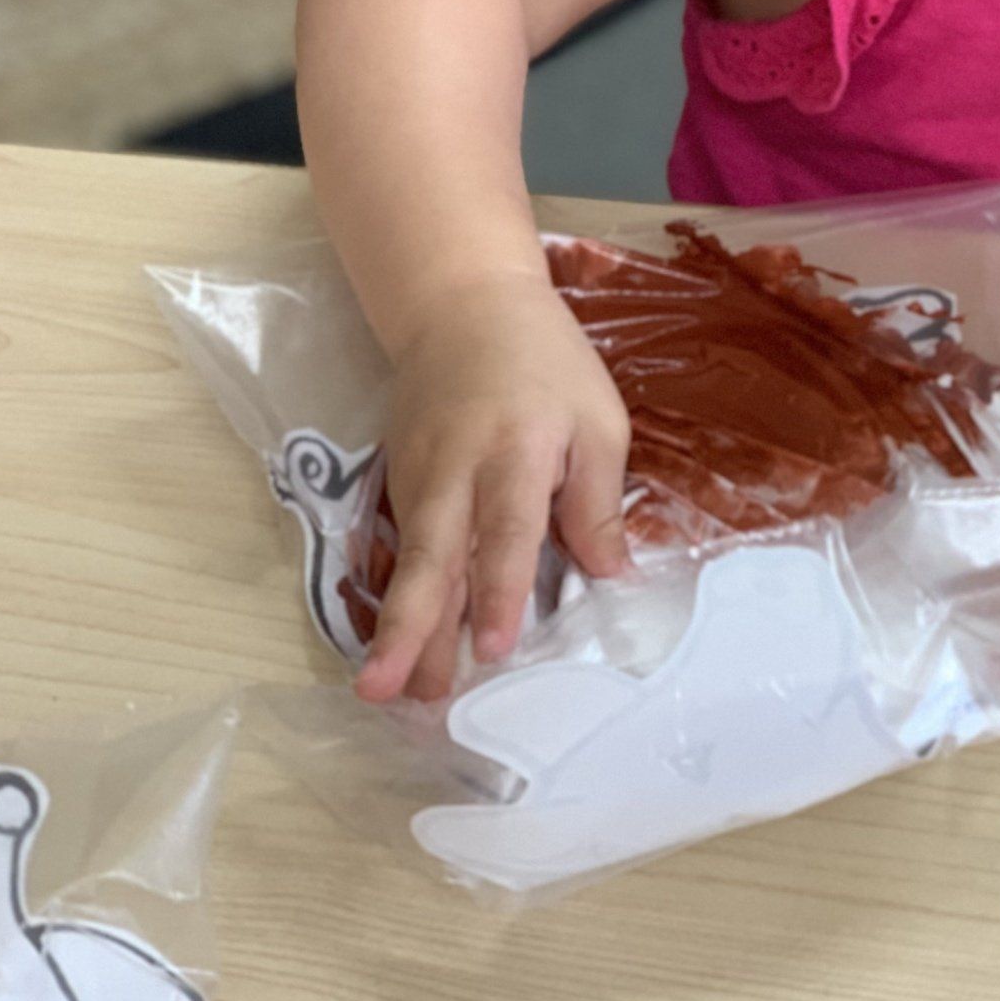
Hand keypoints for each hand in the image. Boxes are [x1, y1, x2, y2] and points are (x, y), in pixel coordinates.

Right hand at [357, 271, 631, 706]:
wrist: (463, 308)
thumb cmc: (546, 364)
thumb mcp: (597, 419)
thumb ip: (597, 501)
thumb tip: (611, 576)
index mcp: (515, 451)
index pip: (507, 529)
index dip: (499, 589)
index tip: (495, 646)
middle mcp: (455, 471)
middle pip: (431, 557)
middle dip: (412, 628)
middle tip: (394, 692)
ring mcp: (417, 479)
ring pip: (408, 562)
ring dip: (398, 628)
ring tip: (388, 692)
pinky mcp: (398, 484)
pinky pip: (401, 549)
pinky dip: (397, 598)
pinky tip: (397, 649)